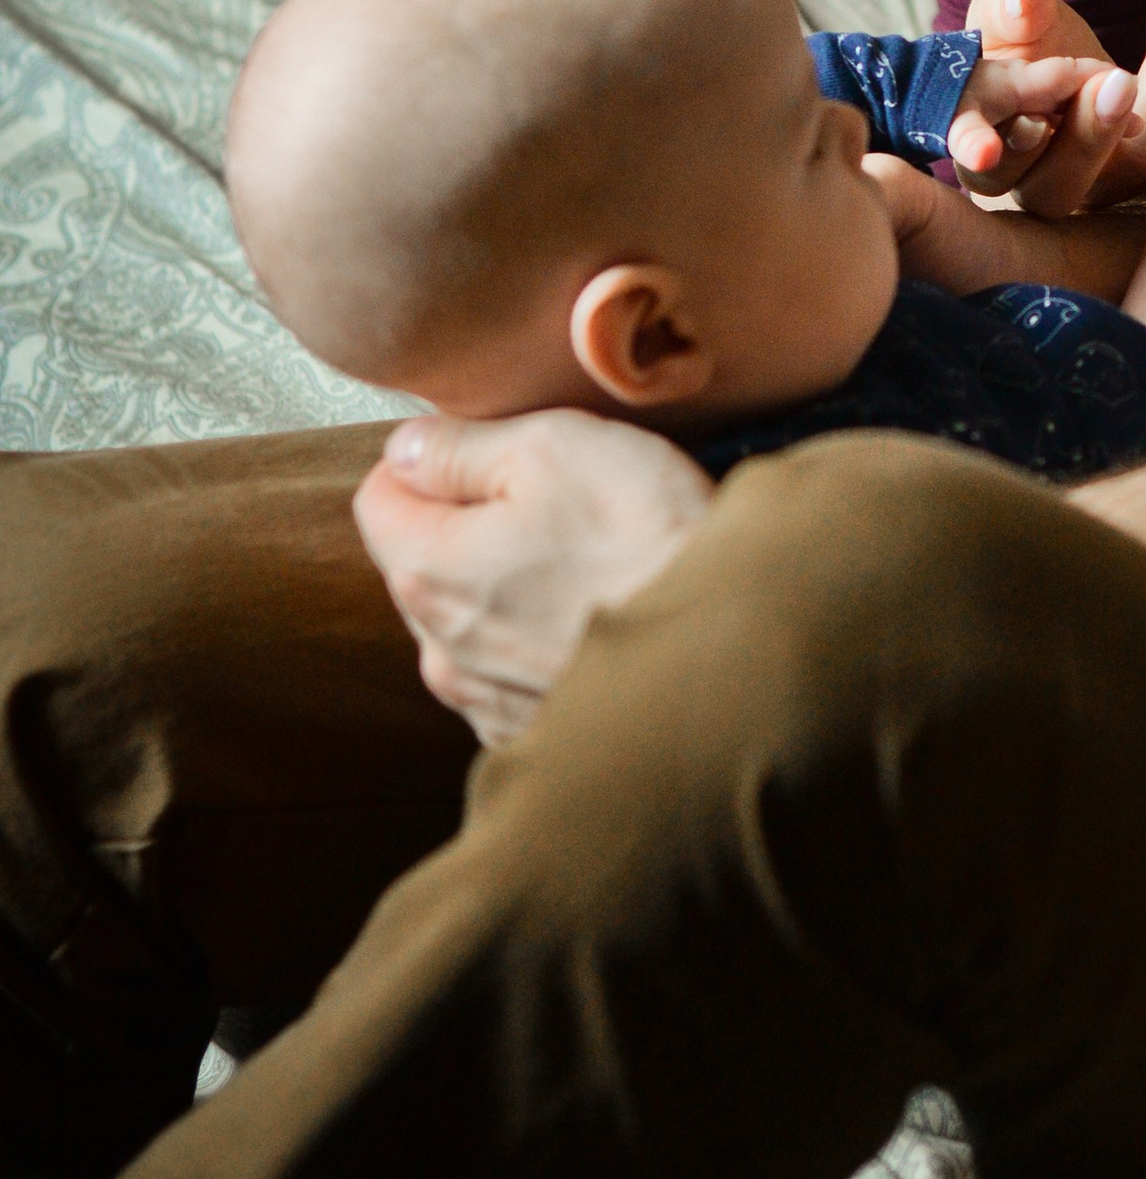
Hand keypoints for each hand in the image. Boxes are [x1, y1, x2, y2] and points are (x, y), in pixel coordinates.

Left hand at [354, 408, 711, 747]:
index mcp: (428, 570)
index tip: (491, 450)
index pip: (379, 495)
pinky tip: (597, 617)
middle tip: (557, 502)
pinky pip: (514, 671)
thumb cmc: (646, 539)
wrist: (733, 646)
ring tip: (588, 562)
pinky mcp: (539, 732)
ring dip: (508, 588)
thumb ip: (460, 446)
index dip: (431, 459)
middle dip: (470, 526)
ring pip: (470, 619)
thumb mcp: (551, 447)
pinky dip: (541, 642)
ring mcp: (488, 701)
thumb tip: (408, 446)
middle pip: (423, 560)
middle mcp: (442, 649)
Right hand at [962, 0, 1145, 213]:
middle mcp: (1040, 188)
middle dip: (1091, 134)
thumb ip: (1008, 7)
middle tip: (1115, 78)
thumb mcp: (1003, 17)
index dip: (978, 147)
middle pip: (1061, 186)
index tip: (1005, 132)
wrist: (1060, 64)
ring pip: (1139, 164)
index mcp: (986, 154)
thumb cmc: (1019, 45)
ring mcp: (1103, 190)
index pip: (977, 162)